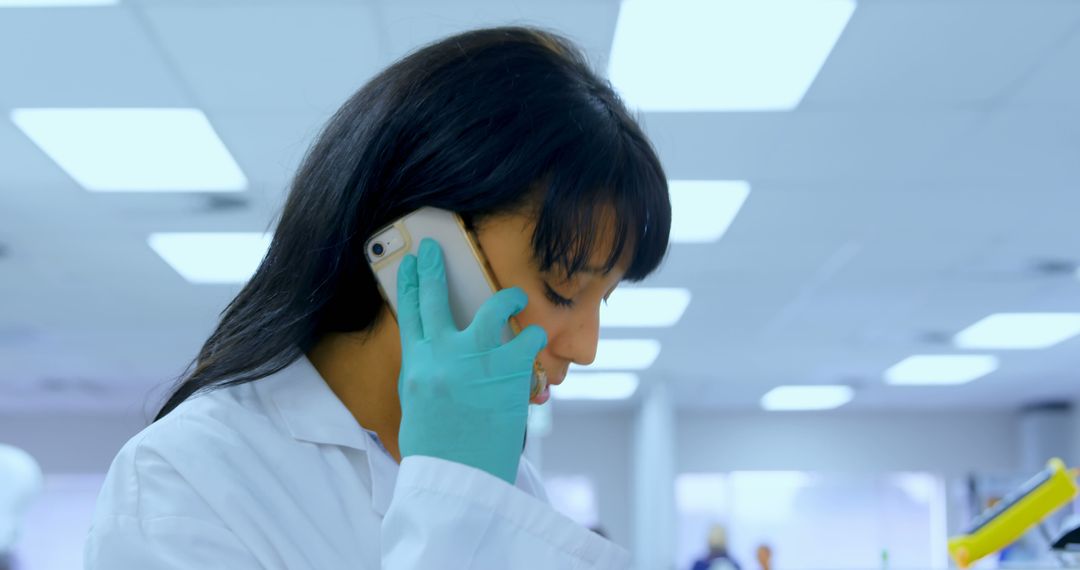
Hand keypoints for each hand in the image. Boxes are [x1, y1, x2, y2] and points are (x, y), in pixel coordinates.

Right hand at [396, 238, 546, 483]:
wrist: (458, 478)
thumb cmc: (438, 447)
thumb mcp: (418, 402)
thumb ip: (427, 368)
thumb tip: (435, 343)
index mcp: (417, 365)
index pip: (411, 313)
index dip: (413, 282)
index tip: (414, 261)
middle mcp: (444, 357)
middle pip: (438, 301)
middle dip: (437, 269)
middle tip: (437, 248)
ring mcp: (476, 363)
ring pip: (493, 311)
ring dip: (507, 300)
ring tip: (516, 298)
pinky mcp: (508, 374)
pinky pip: (527, 341)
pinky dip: (533, 337)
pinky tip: (535, 339)